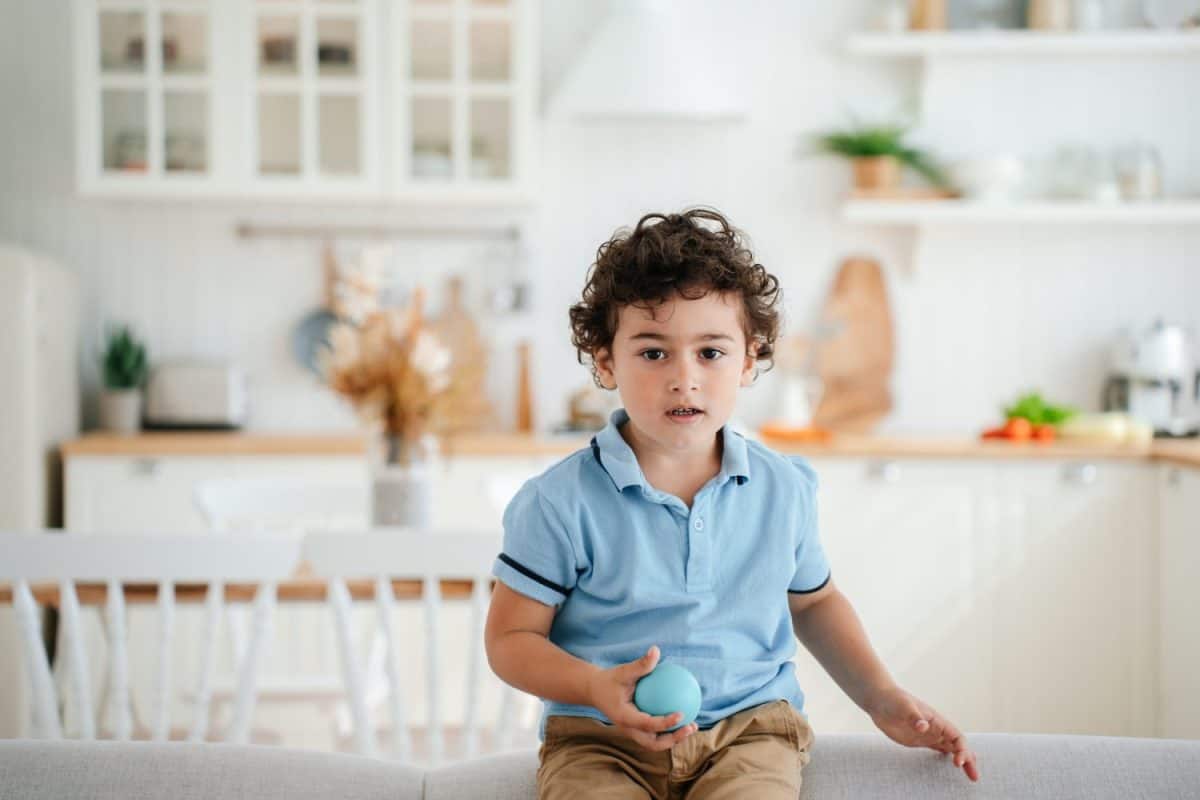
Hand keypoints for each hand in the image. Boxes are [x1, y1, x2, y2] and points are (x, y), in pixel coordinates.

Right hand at [586, 645, 698, 751]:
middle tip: (691, 726)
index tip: (682, 714)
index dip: (665, 723)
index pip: (648, 724)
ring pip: (656, 743)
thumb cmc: (609, 679)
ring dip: (674, 738)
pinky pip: (655, 733)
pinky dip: (669, 730)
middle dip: (674, 739)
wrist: (594, 690)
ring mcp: (633, 732)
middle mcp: (629, 729)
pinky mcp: (637, 730)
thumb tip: (656, 650)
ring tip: (692, 726)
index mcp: (624, 718)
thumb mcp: (623, 671)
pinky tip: (683, 717)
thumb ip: (640, 664)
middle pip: (654, 743)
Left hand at [864, 685, 979, 781]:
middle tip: (974, 777)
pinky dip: (948, 756)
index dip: (961, 750)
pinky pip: (939, 749)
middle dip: (968, 759)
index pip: (956, 737)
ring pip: (951, 748)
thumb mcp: (904, 707)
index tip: (958, 762)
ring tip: (971, 775)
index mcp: (936, 720)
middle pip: (958, 745)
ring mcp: (929, 734)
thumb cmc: (893, 699)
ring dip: (962, 760)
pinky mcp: (920, 740)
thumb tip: (923, 726)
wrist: (880, 700)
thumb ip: (914, 717)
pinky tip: (954, 764)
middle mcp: (936, 728)